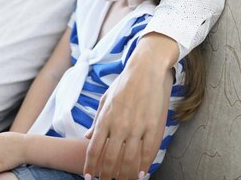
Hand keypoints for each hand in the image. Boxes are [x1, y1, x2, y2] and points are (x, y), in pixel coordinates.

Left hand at [84, 43, 173, 179]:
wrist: (145, 70)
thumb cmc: (123, 84)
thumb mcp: (105, 100)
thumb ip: (97, 121)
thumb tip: (87, 136)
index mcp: (105, 119)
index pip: (94, 149)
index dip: (91, 166)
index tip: (89, 177)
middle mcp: (119, 126)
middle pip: (111, 159)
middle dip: (107, 175)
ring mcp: (137, 127)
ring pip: (129, 160)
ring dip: (125, 175)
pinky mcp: (153, 126)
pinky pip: (148, 152)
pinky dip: (144, 165)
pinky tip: (141, 173)